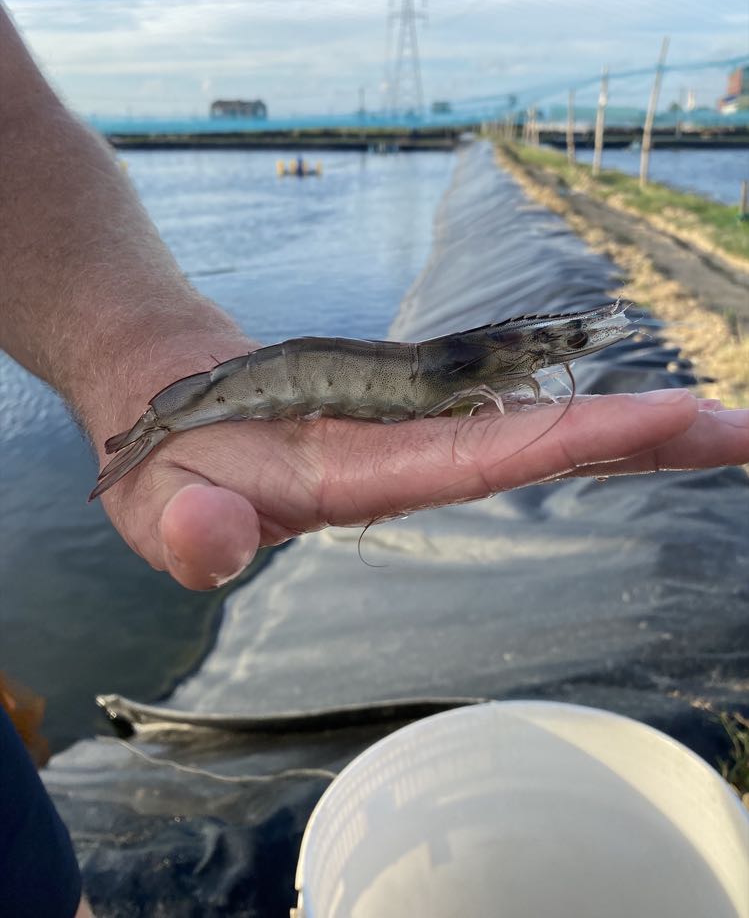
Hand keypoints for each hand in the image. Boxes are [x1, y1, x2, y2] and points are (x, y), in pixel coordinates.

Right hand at [87, 349, 748, 588]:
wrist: (171, 414)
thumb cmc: (170, 474)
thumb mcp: (163, 508)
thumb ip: (188, 531)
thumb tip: (210, 540)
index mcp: (364, 485)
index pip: (487, 463)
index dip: (576, 440)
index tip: (671, 419)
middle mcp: (407, 460)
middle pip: (538, 447)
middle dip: (641, 441)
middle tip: (743, 429)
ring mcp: (409, 431)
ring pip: (527, 421)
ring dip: (620, 420)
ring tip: (712, 412)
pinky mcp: (399, 404)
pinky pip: (492, 397)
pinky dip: (556, 396)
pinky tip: (613, 402)